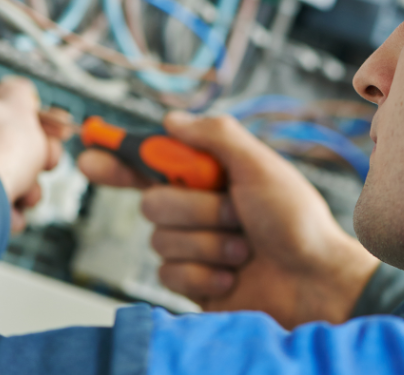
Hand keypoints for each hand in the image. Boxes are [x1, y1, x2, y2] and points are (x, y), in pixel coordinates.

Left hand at [0, 77, 67, 231]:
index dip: (30, 123)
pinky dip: (2, 208)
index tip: (48, 135)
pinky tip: (11, 212)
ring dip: (23, 188)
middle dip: (32, 161)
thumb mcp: (18, 106)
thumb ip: (19, 92)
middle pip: (4, 146)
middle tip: (45, 165)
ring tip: (27, 195)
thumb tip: (19, 89)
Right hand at [78, 112, 379, 327]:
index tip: (89, 154)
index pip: (152, 162)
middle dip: (195, 209)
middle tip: (236, 213)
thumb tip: (171, 120)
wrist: (314, 282)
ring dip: (208, 244)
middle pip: (152, 201)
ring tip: (244, 249)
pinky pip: (170, 274)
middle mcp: (198, 208)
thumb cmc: (297, 222)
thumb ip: (216, 136)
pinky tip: (234, 276)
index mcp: (211, 175)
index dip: (118, 157)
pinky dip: (205, 275)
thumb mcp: (260, 166)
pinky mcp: (193, 283)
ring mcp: (194, 247)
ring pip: (160, 241)